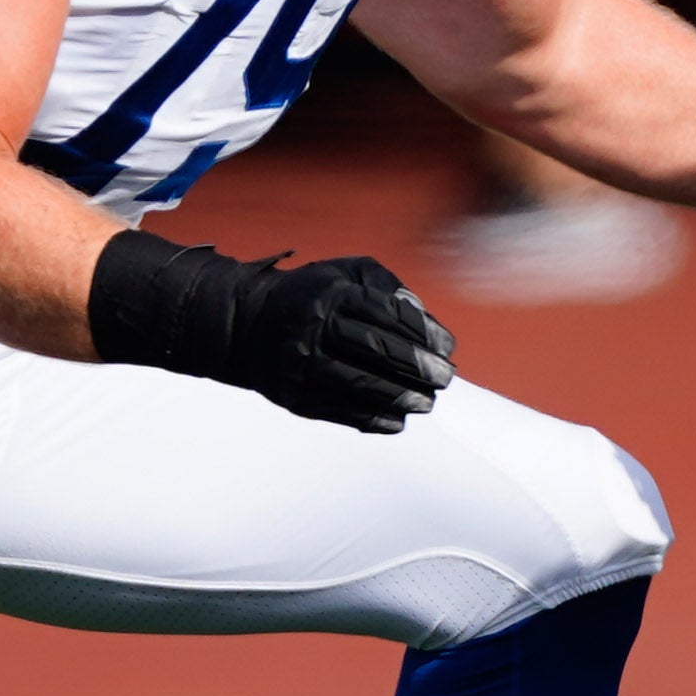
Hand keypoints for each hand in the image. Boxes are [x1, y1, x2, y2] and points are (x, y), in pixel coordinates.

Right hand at [90, 235, 458, 433]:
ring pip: (357, 384)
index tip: (448, 347)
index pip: (385, 314)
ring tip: (426, 404)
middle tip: (444, 379)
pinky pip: (336, 410)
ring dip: (399, 397)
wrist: (247, 324)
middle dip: (416, 367)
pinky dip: (371, 418)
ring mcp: (299, 363)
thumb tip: (421, 315)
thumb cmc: (312, 296)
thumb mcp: (347, 273)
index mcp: (331, 293)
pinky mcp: (291, 395)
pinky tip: (398, 422)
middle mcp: (313, 327)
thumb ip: (387, 286)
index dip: (422, 332)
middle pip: (374, 350)